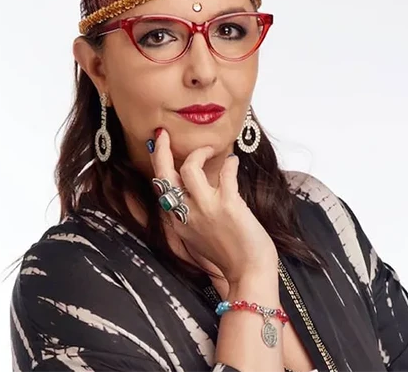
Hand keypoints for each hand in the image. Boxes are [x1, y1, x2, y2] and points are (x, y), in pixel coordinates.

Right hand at [149, 129, 277, 283]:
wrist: (249, 273)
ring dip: (200, 153)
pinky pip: (225, 173)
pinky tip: (234, 163)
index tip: (159, 148)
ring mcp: (206, 209)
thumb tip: (191, 195)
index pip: (160, 188)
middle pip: (165, 175)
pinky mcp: (228, 205)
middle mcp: (186, 214)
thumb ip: (189, 218)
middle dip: (162, 151)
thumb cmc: (228, 256)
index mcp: (178, 223)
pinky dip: (230, 163)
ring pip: (190, 169)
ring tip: (210, 149)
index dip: (158, 165)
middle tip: (164, 134)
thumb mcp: (198, 239)